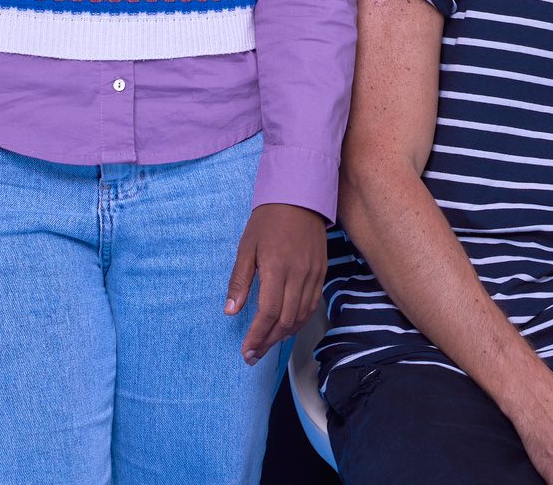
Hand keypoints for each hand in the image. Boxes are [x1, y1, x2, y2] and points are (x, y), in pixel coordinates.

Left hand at [225, 202, 327, 364]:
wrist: (300, 197)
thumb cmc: (269, 220)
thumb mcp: (246, 248)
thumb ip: (239, 281)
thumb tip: (230, 311)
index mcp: (278, 268)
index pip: (268, 313)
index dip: (257, 336)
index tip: (246, 351)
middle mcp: (299, 274)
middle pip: (285, 320)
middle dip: (268, 342)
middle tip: (253, 355)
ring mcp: (313, 274)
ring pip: (301, 315)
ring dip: (284, 335)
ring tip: (267, 345)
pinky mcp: (321, 271)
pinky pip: (312, 304)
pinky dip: (299, 320)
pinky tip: (287, 327)